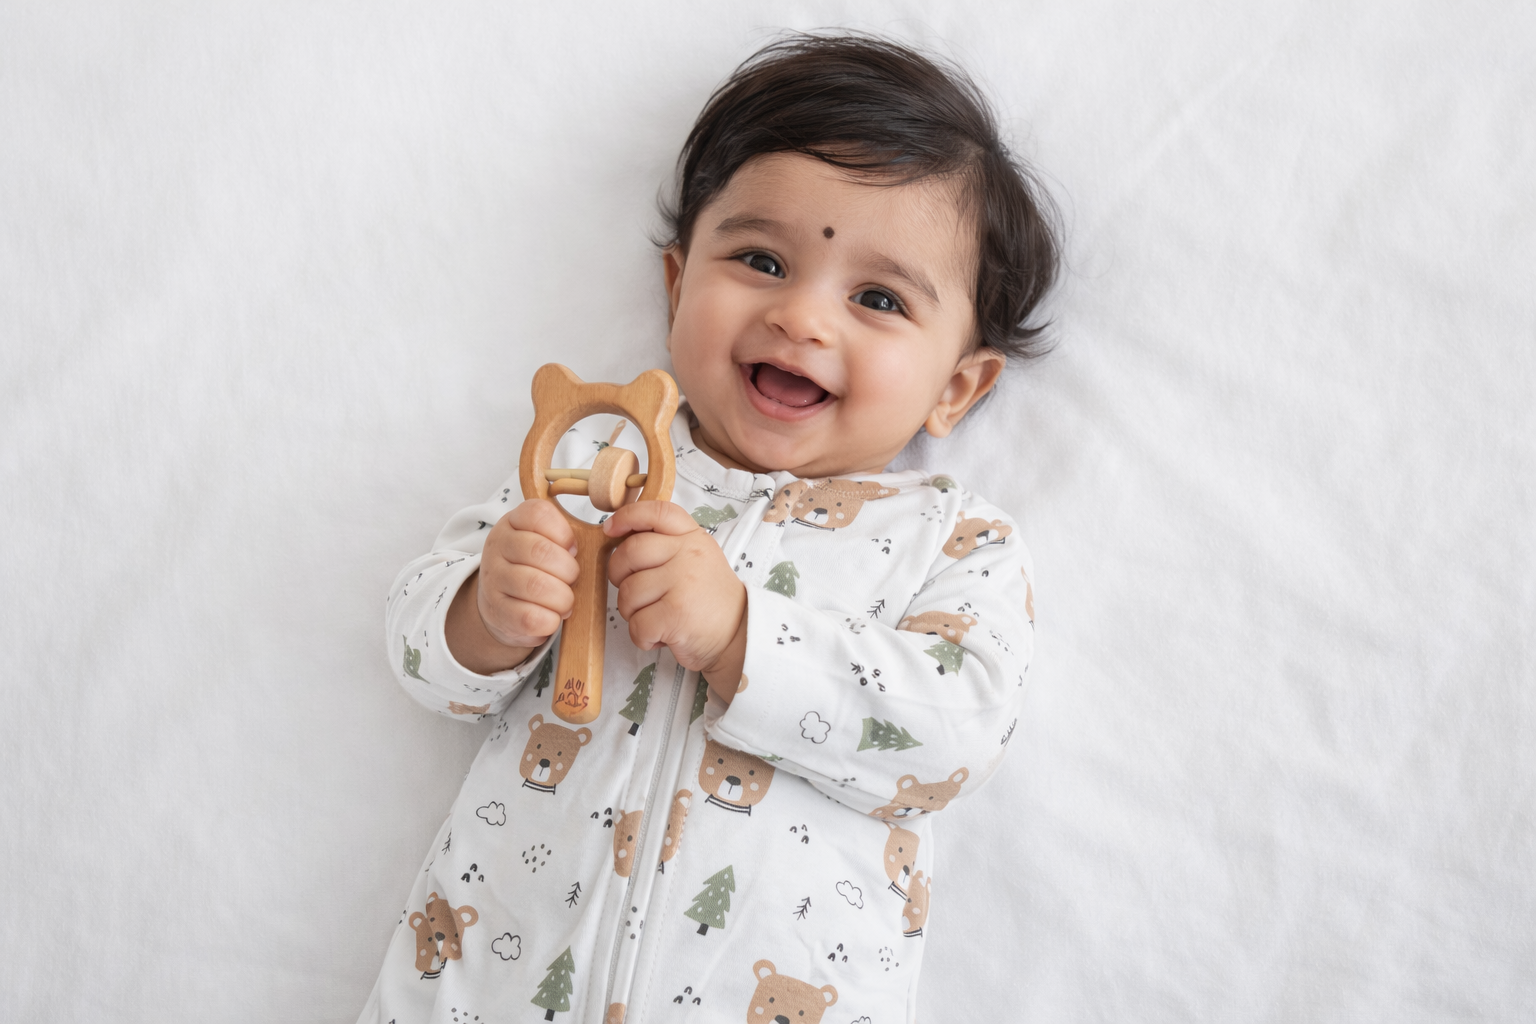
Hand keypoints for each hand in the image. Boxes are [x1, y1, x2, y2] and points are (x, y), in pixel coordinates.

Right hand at [445, 499, 577, 673]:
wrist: (503, 605)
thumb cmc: (535, 570)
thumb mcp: (546, 543)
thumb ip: (568, 535)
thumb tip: (609, 535)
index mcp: (513, 523)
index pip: (538, 513)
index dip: (564, 533)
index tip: (572, 548)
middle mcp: (498, 547)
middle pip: (540, 551)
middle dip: (568, 569)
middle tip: (573, 579)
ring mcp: (494, 579)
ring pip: (536, 586)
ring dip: (562, 598)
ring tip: (565, 601)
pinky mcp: (498, 612)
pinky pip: (530, 617)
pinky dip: (551, 620)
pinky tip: (552, 616)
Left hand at [605, 501, 746, 699]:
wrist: (739, 636)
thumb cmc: (709, 601)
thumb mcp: (698, 559)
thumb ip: (667, 545)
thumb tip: (620, 537)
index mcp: (693, 538)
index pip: (657, 512)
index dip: (627, 516)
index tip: (610, 529)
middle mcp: (689, 555)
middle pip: (630, 552)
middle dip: (619, 574)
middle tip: (634, 591)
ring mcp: (682, 583)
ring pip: (628, 593)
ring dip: (632, 613)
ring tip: (655, 618)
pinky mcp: (675, 614)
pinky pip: (637, 624)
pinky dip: (642, 637)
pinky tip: (660, 636)